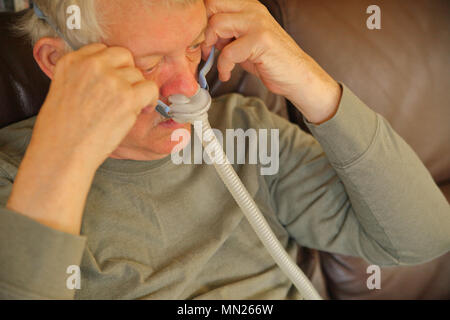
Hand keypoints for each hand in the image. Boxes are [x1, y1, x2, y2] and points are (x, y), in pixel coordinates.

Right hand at [6, 44, 158, 234]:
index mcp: (72, 61)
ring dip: (136, 90)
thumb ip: (82, 76)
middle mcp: (91, 65)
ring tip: (125, 109)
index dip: (110, 68)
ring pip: (138, 74)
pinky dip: (150, 99)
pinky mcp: (127, 97)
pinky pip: (150, 88)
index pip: (101, 49)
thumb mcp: (61, 89)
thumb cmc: (61, 129)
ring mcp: (111, 80)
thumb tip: (109, 74)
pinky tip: (142, 110)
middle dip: (126, 75)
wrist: (63, 151)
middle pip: (124, 57)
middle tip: (122, 95)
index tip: (110, 83)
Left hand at [202, 0, 341, 123]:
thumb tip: (201, 34)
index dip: (201, 19)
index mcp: (248, 5)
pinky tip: (227, 74)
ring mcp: (257, 22)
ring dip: (210, 47)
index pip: (213, 0)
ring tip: (217, 62)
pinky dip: (223, 67)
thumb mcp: (243, 41)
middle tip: (205, 49)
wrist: (296, 75)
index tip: (201, 40)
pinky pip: (228, 51)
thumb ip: (225, 33)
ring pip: (217, 24)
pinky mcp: (261, 40)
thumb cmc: (269, 60)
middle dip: (202, 30)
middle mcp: (253, 9)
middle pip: (211, 5)